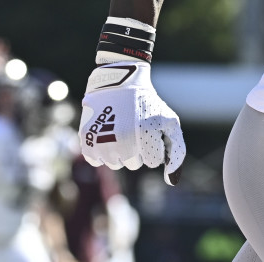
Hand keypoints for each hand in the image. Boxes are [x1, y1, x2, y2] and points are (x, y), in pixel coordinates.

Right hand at [80, 62, 185, 184]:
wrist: (118, 82)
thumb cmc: (147, 105)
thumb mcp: (169, 122)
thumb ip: (177, 152)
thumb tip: (172, 181)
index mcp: (146, 135)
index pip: (152, 161)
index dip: (152, 146)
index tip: (149, 131)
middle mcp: (123, 141)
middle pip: (133, 164)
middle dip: (136, 149)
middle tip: (133, 128)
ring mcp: (103, 141)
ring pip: (115, 164)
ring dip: (119, 151)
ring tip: (120, 129)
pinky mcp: (86, 140)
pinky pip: (96, 160)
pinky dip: (101, 150)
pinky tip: (105, 132)